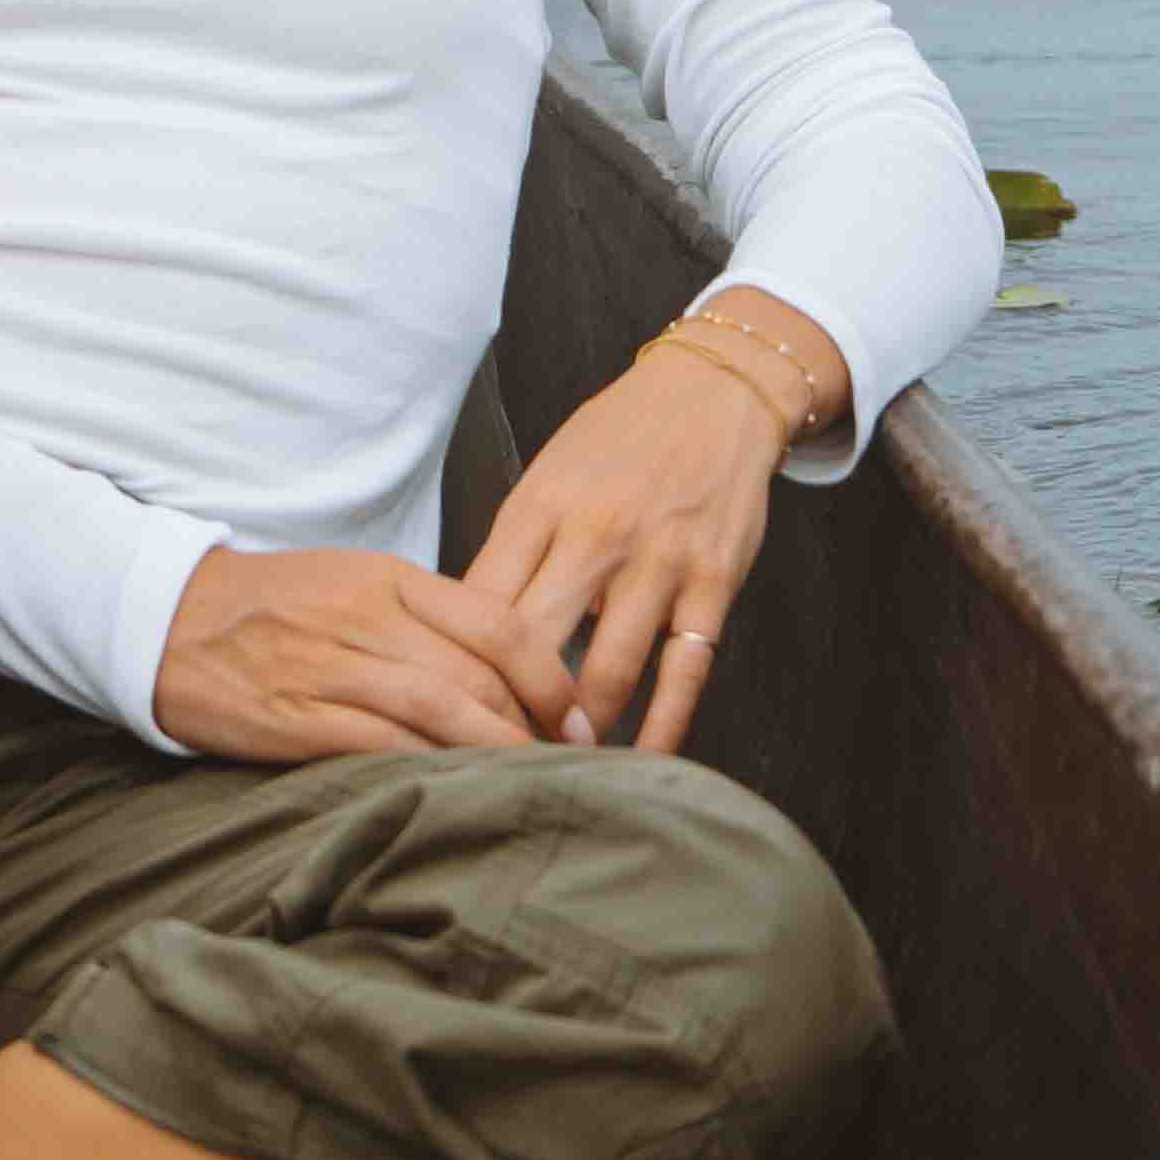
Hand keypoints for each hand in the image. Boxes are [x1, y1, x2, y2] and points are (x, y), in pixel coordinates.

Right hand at [153, 543, 551, 765]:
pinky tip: (462, 792)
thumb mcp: (353, 585)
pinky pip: (385, 746)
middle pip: (481, 672)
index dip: (552, 675)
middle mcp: (368, 618)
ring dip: (499, 752)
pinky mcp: (298, 719)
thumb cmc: (270, 607)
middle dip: (537, 724)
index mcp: (389, 580)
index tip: (580, 715)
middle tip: (571, 762)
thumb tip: (503, 670)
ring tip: (533, 782)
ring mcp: (332, 668)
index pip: (499, 623)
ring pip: (443, 710)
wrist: (165, 619)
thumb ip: (425, 618)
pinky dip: (435, 770)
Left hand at [462, 344, 790, 754]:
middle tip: (494, 760)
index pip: (480, 605)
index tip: (446, 711)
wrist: (713, 392)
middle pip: (531, 647)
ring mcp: (658, 562)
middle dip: (509, 712)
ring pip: (607, 671)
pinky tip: (645, 761)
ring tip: (561, 767)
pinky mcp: (713, 583)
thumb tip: (460, 630)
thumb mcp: (547, 477)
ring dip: (579, 731)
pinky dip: (665, 725)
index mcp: (539, 507)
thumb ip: (512, 549)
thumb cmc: (616, 441)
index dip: (458, 669)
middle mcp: (595, 537)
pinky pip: (685, 671)